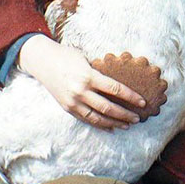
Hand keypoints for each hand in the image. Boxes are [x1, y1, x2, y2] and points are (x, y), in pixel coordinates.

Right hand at [17, 34, 146, 129]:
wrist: (43, 62)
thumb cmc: (67, 56)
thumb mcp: (85, 59)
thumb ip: (99, 72)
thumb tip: (116, 82)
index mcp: (88, 76)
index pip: (114, 89)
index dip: (130, 97)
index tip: (141, 102)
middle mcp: (81, 92)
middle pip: (108, 107)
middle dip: (124, 114)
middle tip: (137, 118)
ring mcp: (73, 102)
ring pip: (98, 117)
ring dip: (114, 123)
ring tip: (126, 125)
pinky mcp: (68, 108)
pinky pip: (86, 120)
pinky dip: (100, 125)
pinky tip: (110, 127)